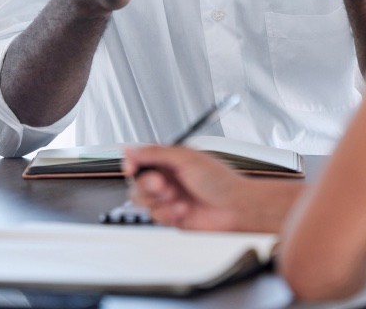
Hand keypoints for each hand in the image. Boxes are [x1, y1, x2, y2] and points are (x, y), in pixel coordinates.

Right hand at [124, 145, 250, 230]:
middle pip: (138, 181)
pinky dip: (168, 213)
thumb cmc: (220, 181)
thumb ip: (156, 153)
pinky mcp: (171, 216)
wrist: (234, 208)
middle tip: (163, 185)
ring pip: (144, 201)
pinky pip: (155, 216)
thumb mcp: (186, 158)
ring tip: (176, 197)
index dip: (133, 163)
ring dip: (159, 200)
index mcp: (171, 159)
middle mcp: (168, 177)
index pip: (141, 158)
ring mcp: (169, 198)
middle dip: (148, 185)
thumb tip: (131, 149)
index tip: (131, 168)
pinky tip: (183, 209)